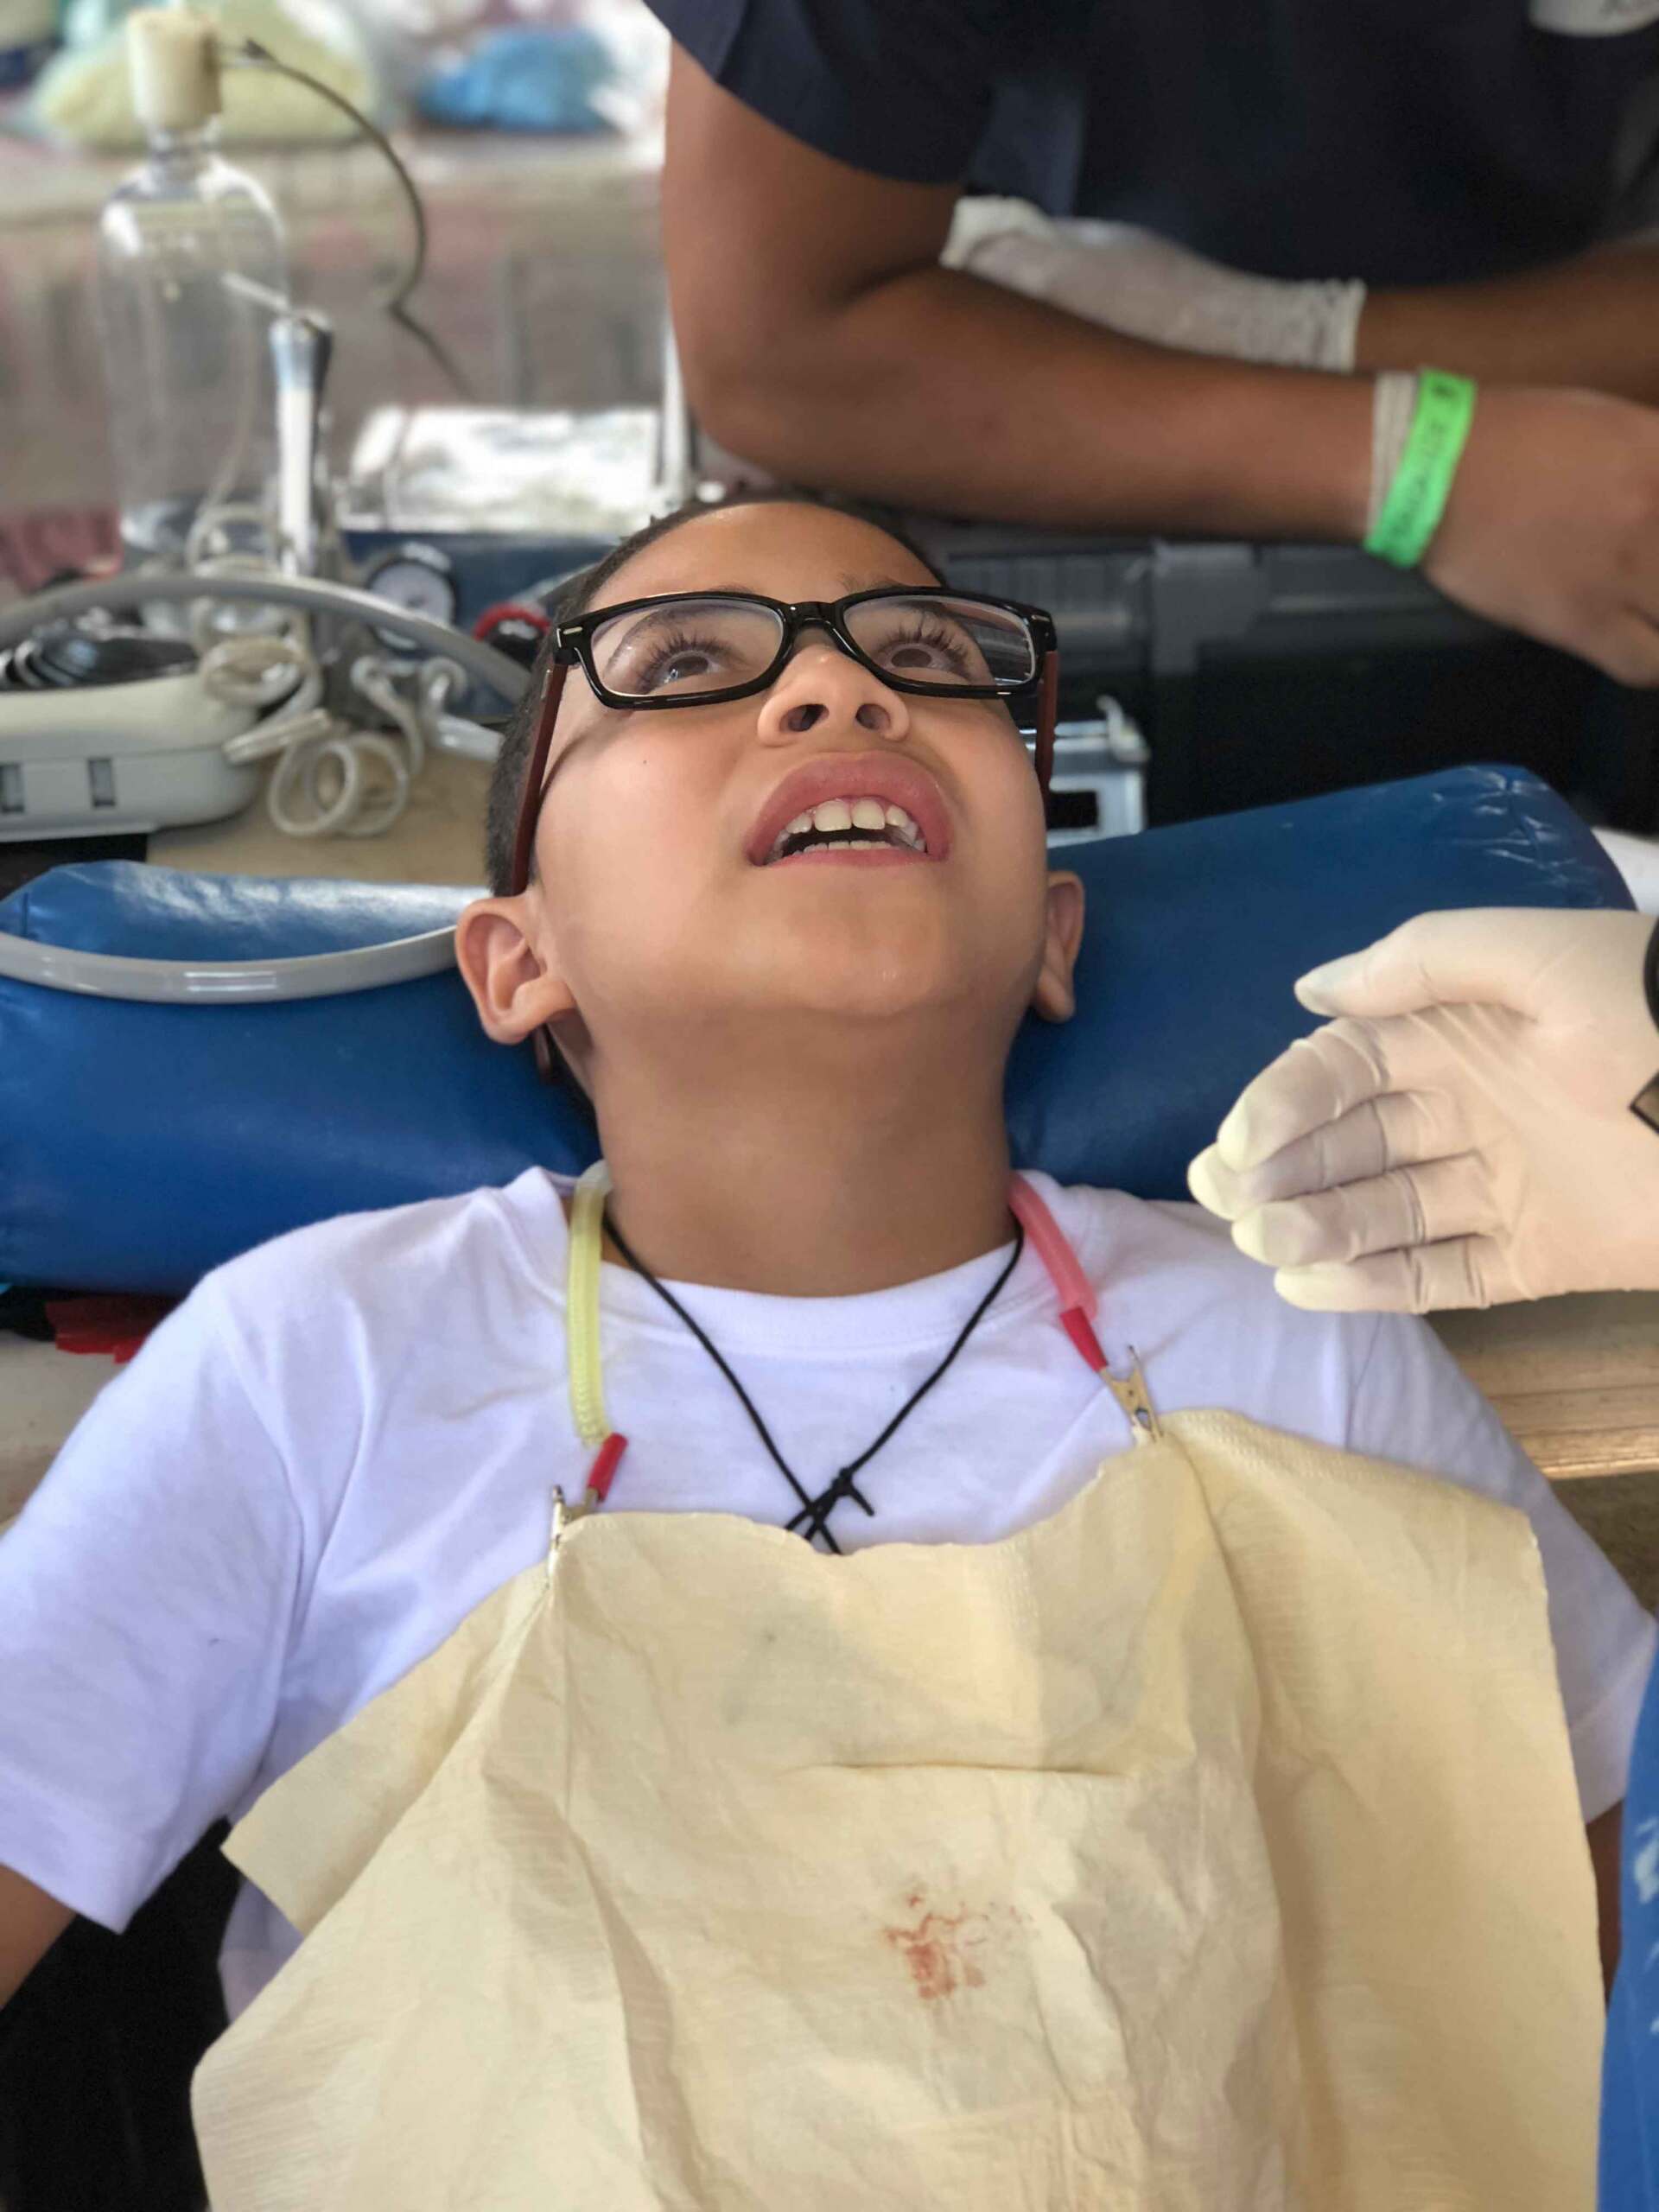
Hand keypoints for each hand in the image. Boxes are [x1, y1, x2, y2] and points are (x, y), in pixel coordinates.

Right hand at [1187, 909, 1658, 1310]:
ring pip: (1380, 1216)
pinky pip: (1440, 1277)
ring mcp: (1496, 1188)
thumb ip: (1420, 962)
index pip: (1339, 1069)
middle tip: (1229, 1203)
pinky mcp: (1534, 1260)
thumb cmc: (1647, 1014)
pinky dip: (1375, 1287)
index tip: (1242, 1145)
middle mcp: (1463, 1110)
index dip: (1282, 1103)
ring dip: (1316, 1231)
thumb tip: (1309, 989)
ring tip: (1267, 1246)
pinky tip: (1310, 1288)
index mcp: (1456, 1033)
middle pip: (1346, 1147)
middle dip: (1279, 1172)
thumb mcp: (1535, 957)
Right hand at [1425, 387, 1658, 686]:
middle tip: (1653, 577)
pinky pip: (1646, 663)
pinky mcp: (1582, 619)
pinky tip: (1647, 650)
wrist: (1435, 468)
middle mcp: (1656, 510)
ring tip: (1648, 613)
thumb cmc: (1514, 433)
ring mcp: (1625, 570)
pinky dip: (1654, 662)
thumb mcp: (1611, 421)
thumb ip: (1656, 456)